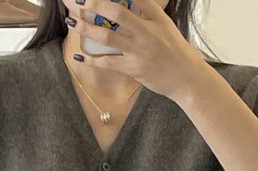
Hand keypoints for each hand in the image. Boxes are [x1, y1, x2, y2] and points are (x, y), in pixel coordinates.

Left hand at [70, 0, 210, 103]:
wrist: (186, 77)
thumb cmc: (173, 48)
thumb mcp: (163, 23)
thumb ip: (144, 9)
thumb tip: (126, 0)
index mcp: (153, 17)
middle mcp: (146, 32)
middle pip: (117, 14)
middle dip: (95, 4)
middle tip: (78, 0)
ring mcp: (138, 52)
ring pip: (108, 38)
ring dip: (87, 28)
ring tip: (71, 21)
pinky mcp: (133, 69)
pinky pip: (108, 63)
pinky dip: (92, 60)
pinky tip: (78, 56)